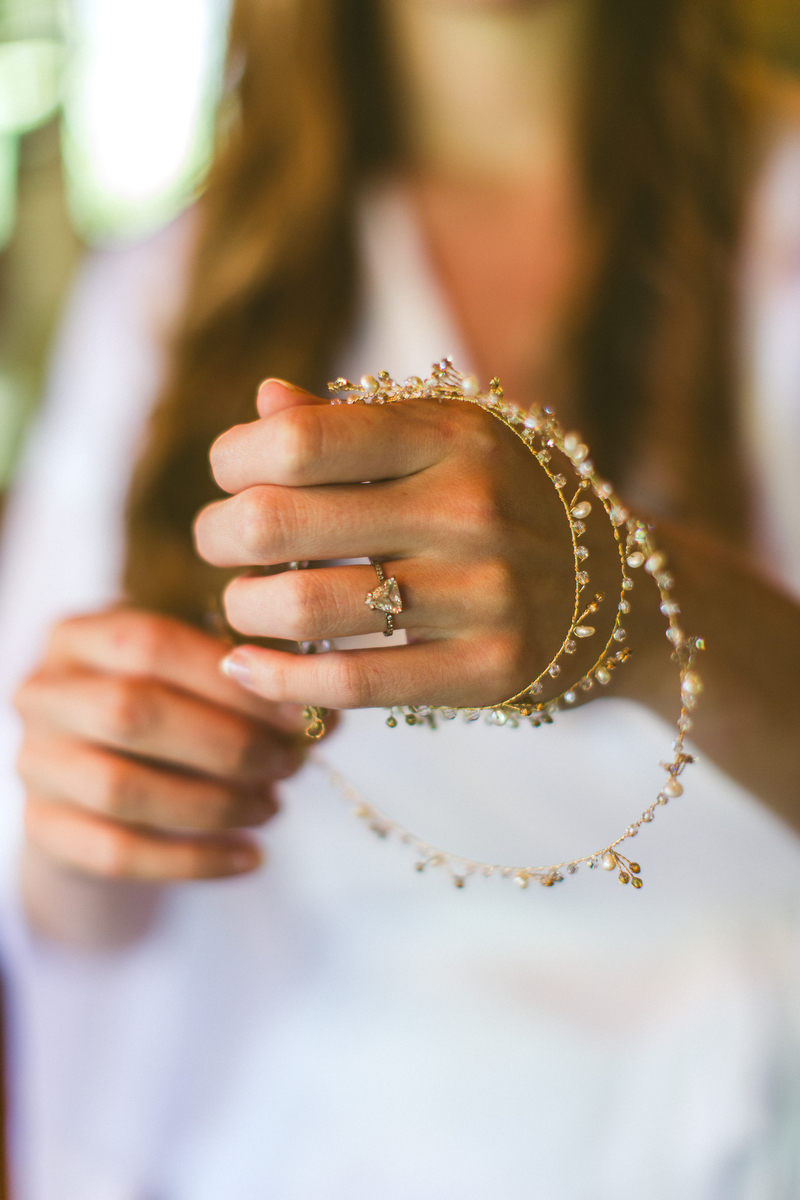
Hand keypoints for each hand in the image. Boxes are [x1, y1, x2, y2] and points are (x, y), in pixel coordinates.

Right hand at [15, 608, 308, 881]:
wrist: (93, 787)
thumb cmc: (162, 715)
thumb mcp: (193, 681)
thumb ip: (250, 687)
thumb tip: (328, 719)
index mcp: (79, 635)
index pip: (151, 644)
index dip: (232, 682)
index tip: (301, 713)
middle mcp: (42, 692)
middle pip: (133, 713)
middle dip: (228, 744)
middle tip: (291, 765)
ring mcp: (34, 763)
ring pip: (122, 788)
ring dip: (214, 803)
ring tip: (272, 807)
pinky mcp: (42, 830)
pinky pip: (118, 853)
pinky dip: (195, 861)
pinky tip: (251, 857)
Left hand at [195, 378, 603, 708]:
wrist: (622, 595)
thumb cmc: (509, 505)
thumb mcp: (450, 443)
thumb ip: (356, 423)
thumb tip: (264, 402)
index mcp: (454, 436)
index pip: (302, 439)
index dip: (234, 458)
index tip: (229, 477)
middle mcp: (470, 509)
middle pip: (283, 521)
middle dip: (219, 535)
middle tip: (216, 544)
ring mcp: (485, 595)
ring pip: (308, 607)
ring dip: (245, 609)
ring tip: (243, 604)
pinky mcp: (488, 672)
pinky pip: (350, 683)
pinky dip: (278, 679)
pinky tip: (246, 669)